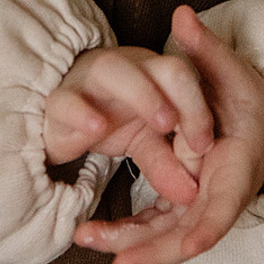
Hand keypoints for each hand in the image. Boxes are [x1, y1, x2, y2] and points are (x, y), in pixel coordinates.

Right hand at [44, 43, 214, 207]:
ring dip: (142, 94)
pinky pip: (68, 100)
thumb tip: (190, 195)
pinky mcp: (59, 100)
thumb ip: (168, 163)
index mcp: (156, 75)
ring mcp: (91, 79)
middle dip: (183, 97)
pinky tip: (96, 128)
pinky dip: (82, 112)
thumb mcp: (146, 143)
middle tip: (180, 131)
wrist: (63, 115)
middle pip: (163, 67)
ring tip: (159, 125)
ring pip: (115, 69)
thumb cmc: (112, 118)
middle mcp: (129, 68)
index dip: (197, 109)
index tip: (203, 146)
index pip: (185, 78)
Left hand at [73, 5, 263, 263]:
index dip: (205, 230)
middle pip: (188, 234)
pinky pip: (157, 223)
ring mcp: (201, 203)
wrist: (259, 119)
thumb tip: (183, 14)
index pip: (224, 208)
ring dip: (131, 243)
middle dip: (153, 249)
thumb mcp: (230, 67)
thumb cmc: (246, 94)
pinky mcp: (184, 202)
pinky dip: (131, 231)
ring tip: (86, 239)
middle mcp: (221, 194)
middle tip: (115, 260)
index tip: (187, 248)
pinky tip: (96, 233)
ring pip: (167, 234)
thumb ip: (206, 46)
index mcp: (238, 168)